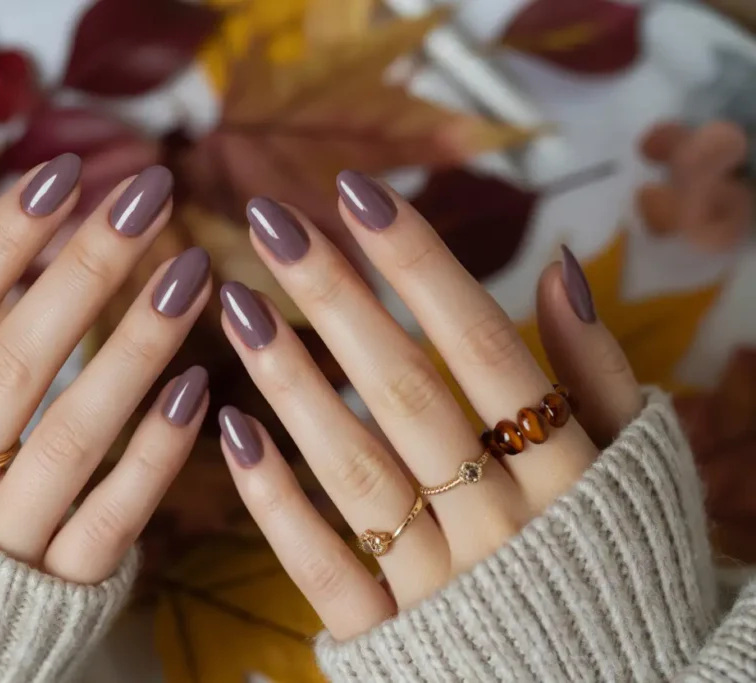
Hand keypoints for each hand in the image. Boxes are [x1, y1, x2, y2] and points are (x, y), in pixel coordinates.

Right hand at [0, 156, 211, 582]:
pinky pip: (113, 518)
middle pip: (15, 365)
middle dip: (86, 272)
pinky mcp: (61, 579)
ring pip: (72, 437)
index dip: (2, 242)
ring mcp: (3, 534)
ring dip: (138, 350)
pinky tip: (199, 389)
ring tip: (195, 275)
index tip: (67, 174)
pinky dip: (156, 455)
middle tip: (153, 196)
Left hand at [217, 180, 643, 639]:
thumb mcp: (638, 464)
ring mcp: (440, 581)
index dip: (417, 263)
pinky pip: (324, 566)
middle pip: (407, 393)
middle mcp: (500, 521)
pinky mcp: (391, 636)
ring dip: (292, 383)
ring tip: (236, 305)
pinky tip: (229, 428)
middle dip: (336, 299)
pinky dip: (276, 500)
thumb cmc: (621, 558)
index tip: (354, 191)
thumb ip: (601, 372)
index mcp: (566, 469)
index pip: (482, 345)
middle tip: (269, 220)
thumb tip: (561, 267)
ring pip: (356, 471)